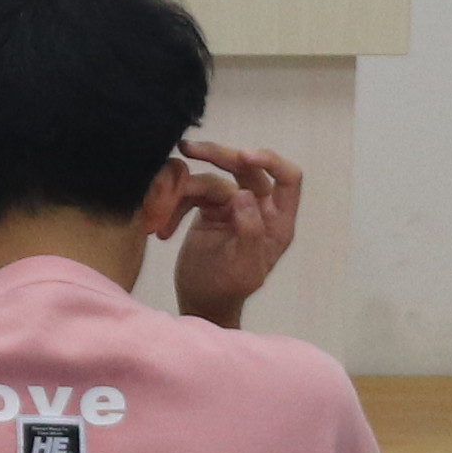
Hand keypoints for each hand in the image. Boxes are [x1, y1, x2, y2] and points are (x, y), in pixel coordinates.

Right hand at [145, 139, 307, 327]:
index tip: (243, 156)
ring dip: (187, 182)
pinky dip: (177, 204)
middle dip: (220, 155)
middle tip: (189, 149)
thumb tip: (245, 194)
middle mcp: (260, 207)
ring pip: (217, 175)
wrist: (202, 303)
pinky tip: (163, 230)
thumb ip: (250, 231)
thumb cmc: (228, 291)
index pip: (288, 178)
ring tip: (164, 192)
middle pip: (246, 167)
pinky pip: (195, 191)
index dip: (270, 161)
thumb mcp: (243, 267)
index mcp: (278, 221)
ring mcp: (235, 206)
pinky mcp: (210, 208)